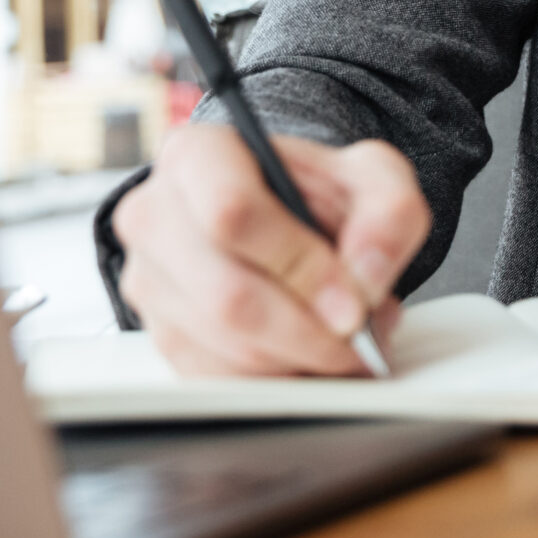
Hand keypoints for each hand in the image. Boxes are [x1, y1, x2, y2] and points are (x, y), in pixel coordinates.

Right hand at [112, 124, 429, 376]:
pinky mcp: (162, 337)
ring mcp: (149, 281)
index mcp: (197, 155)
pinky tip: (311, 357)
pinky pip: (220, 382)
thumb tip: (366, 275)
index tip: (352, 297)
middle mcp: (154, 215)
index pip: (231, 212)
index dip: (299, 264)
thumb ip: (388, 212)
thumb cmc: (317, 193)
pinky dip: (279, 381)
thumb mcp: (372, 178)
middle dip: (309, 330)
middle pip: (228, 295)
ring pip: (226, 348)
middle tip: (358, 335)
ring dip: (301, 360)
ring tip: (346, 340)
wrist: (287, 217)